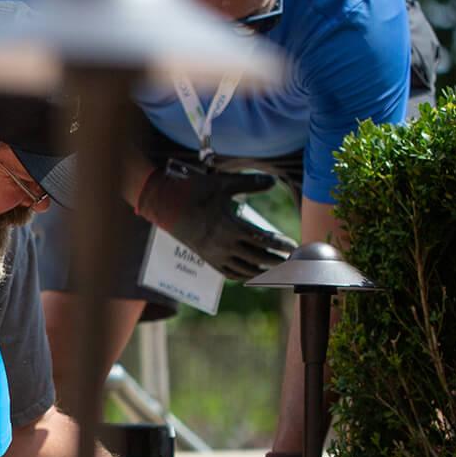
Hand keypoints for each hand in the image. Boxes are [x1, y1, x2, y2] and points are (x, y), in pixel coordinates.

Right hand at [134, 167, 296, 279]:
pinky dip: (243, 275)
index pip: (262, 240)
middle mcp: (222, 245)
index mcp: (229, 227)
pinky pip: (228, 272)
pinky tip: (253, 273)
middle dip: (276, 260)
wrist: (163, 203)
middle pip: (257, 258)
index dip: (279, 244)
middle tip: (291, 259)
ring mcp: (213, 254)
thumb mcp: (222, 183)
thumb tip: (272, 181)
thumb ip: (249, 183)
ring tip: (277, 267)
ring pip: (244, 269)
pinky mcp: (206, 257)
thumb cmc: (193, 191)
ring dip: (263, 270)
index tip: (292, 245)